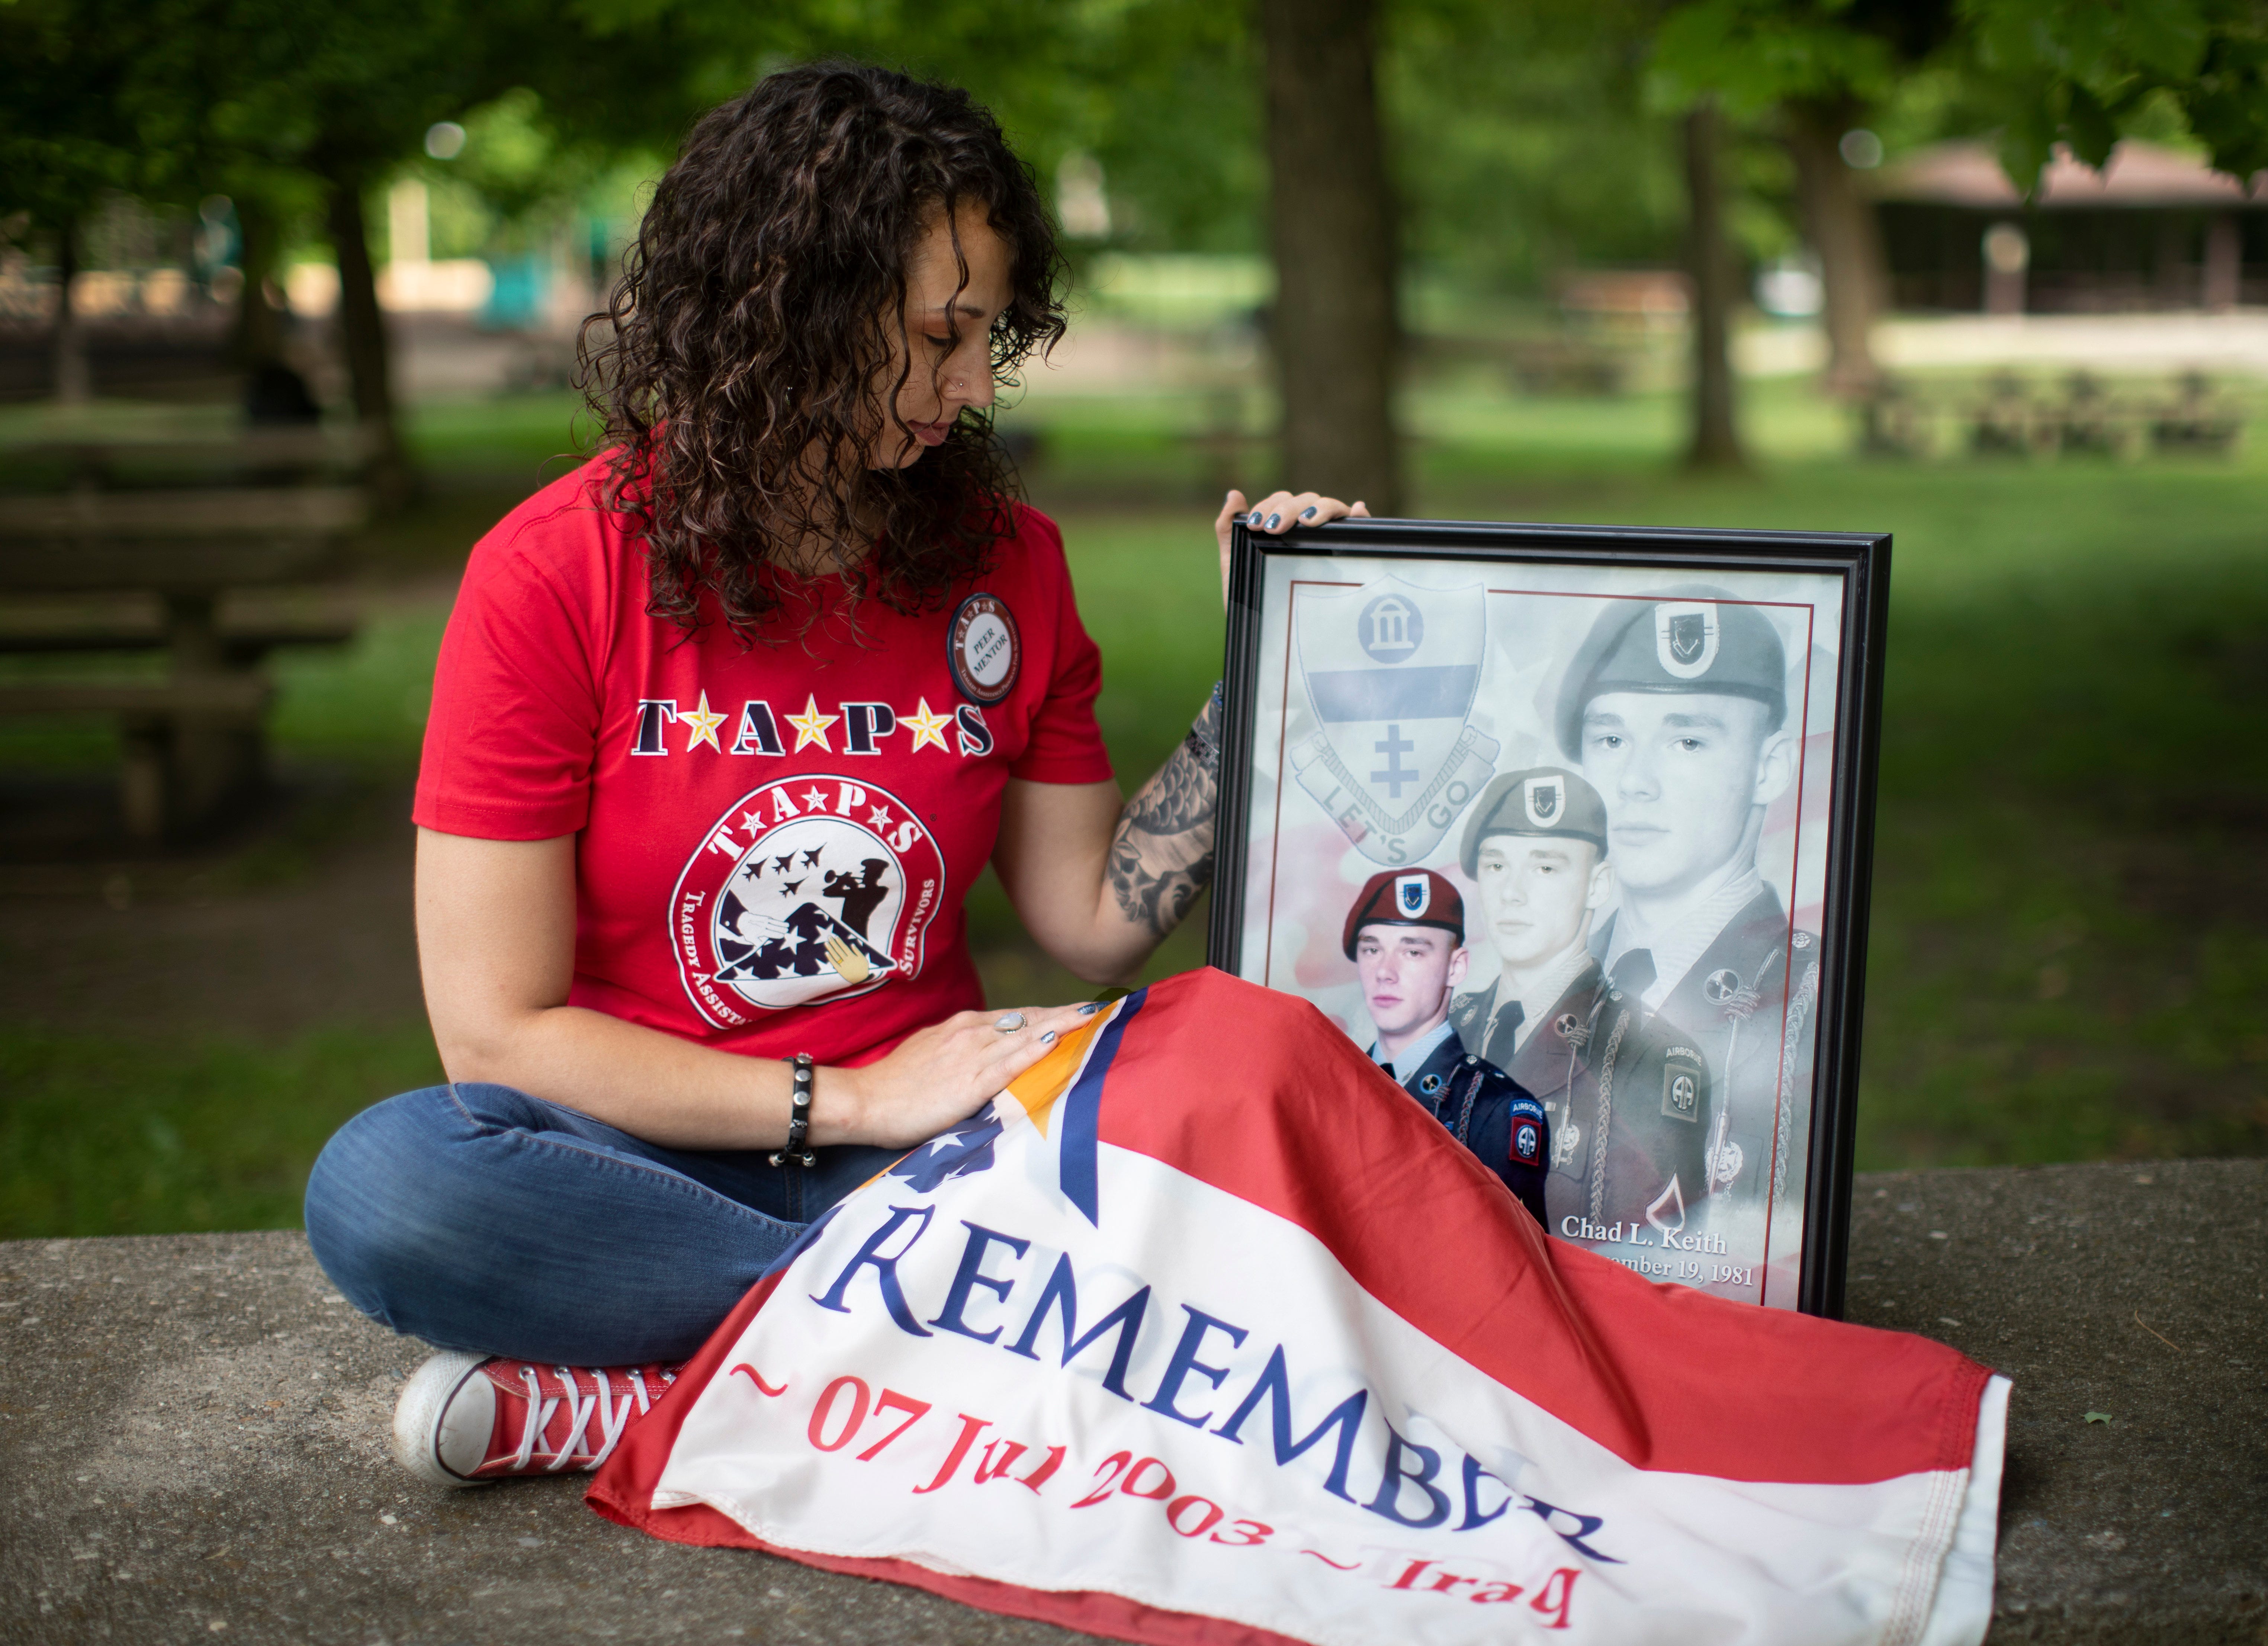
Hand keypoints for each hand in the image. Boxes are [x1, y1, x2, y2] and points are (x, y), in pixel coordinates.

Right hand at [822, 1002, 1098, 1148]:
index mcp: (963, 1027)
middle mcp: (971, 1033)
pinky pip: (1009, 1063)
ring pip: (1025, 1034)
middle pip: (1030, 1019)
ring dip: (1061, 1026)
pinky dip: (1034, 1051)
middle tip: (1100, 1008)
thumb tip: (989, 1056)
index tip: (1080, 1010)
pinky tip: (1056, 1042)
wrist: (865, 1101)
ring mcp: (971, 1055)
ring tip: (1093, 1019)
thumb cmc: (896, 1088)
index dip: (1051, 1013)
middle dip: (1066, 1014)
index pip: (1019, 1017)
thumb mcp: (934, 1059)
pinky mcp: (969, 1081)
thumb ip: (964, 1054)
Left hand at [1214, 489, 1370, 605]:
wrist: (1265, 637)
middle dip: (1289, 509)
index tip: (1256, 524)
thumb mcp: (1234, 563)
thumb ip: (1228, 529)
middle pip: (1308, 501)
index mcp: (1284, 527)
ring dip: (1321, 508)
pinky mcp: (1346, 556)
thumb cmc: (1251, 599)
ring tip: (1307, 522)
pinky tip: (1357, 511)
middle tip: (1274, 528)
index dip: (1270, 505)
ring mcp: (1329, 541)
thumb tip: (1233, 493)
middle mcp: (1308, 530)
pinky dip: (1360, 516)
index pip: (1283, 501)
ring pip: (1333, 509)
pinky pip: (1360, 530)